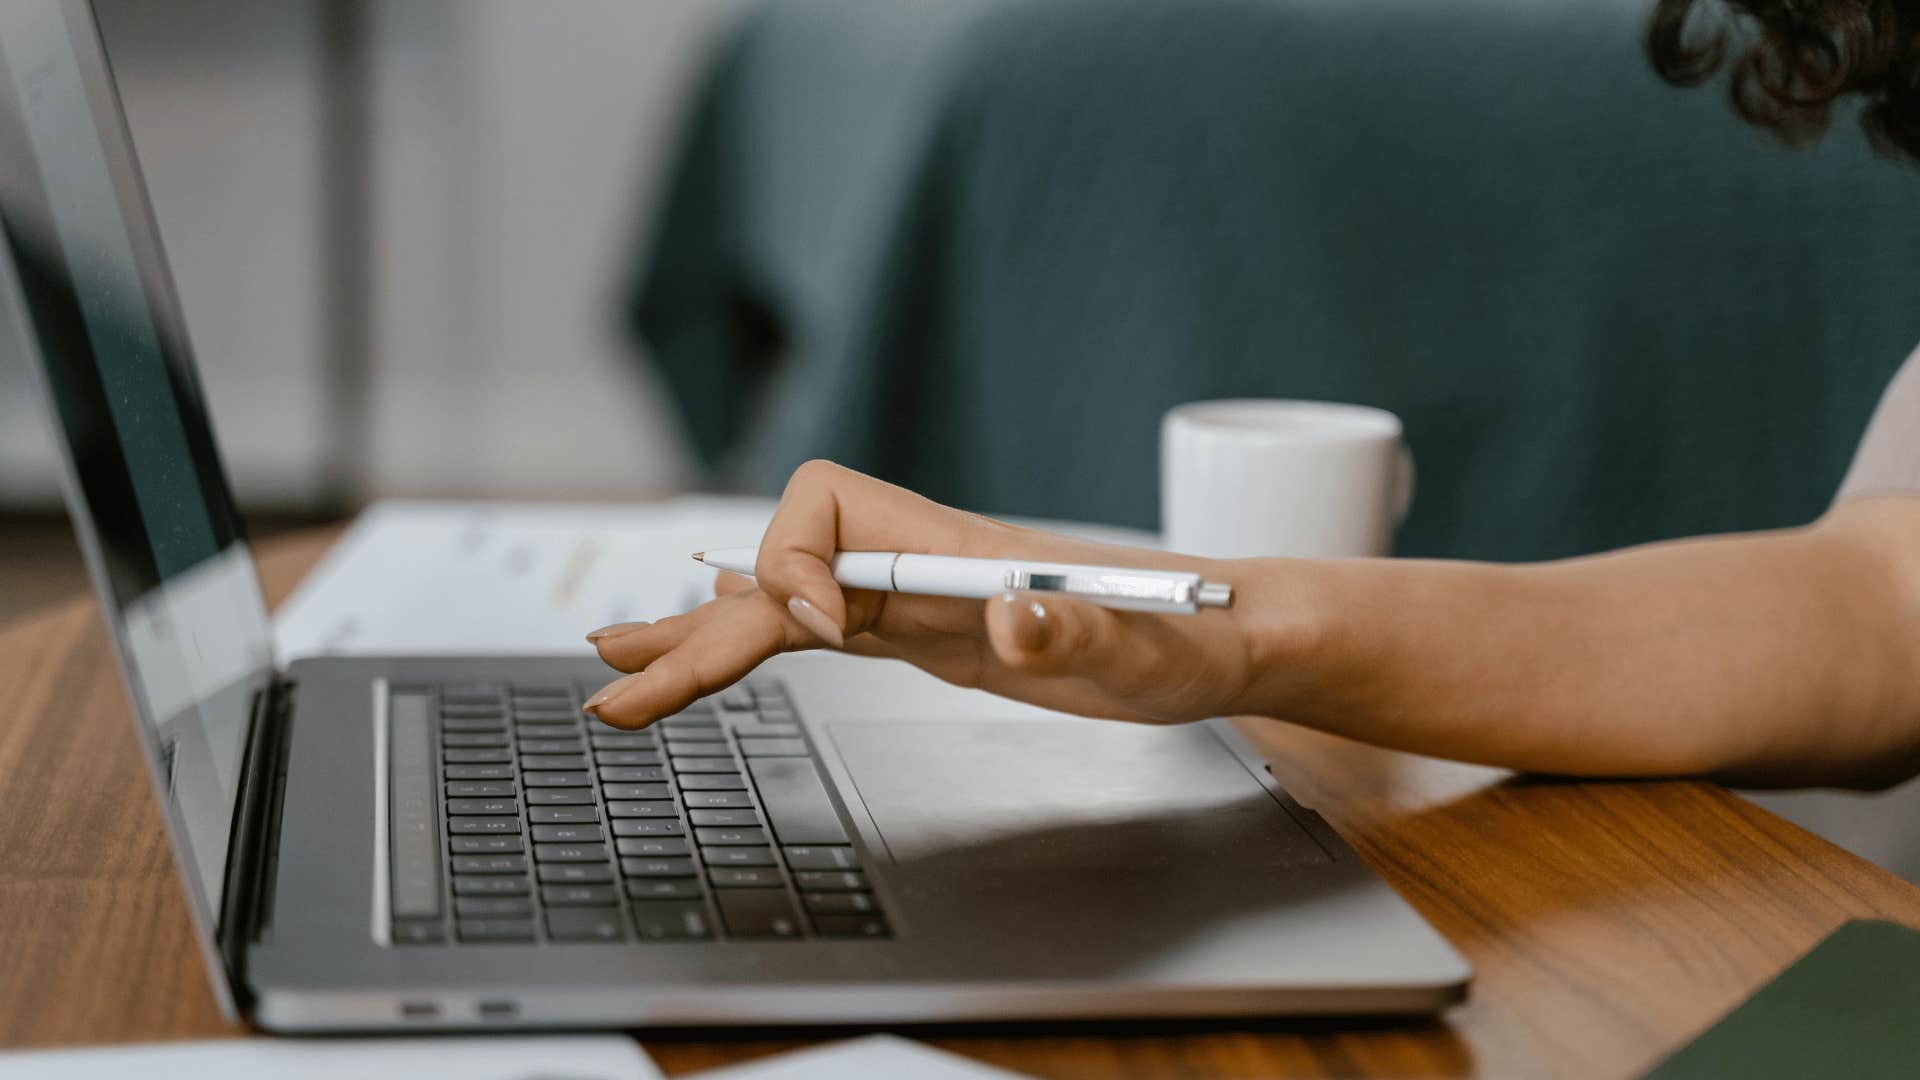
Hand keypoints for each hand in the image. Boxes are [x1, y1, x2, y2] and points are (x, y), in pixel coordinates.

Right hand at [583, 461, 1275, 727]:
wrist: (1215, 637)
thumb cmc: (1187, 632)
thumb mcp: (1146, 642)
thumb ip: (1080, 623)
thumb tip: (1013, 609)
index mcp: (949, 548)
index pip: (822, 513)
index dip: (796, 566)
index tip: (831, 630)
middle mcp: (915, 564)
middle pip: (777, 574)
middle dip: (697, 626)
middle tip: (615, 679)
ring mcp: (911, 601)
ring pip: (779, 606)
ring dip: (698, 636)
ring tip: (613, 664)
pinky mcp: (921, 636)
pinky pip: (812, 634)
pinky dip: (749, 642)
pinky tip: (702, 645)